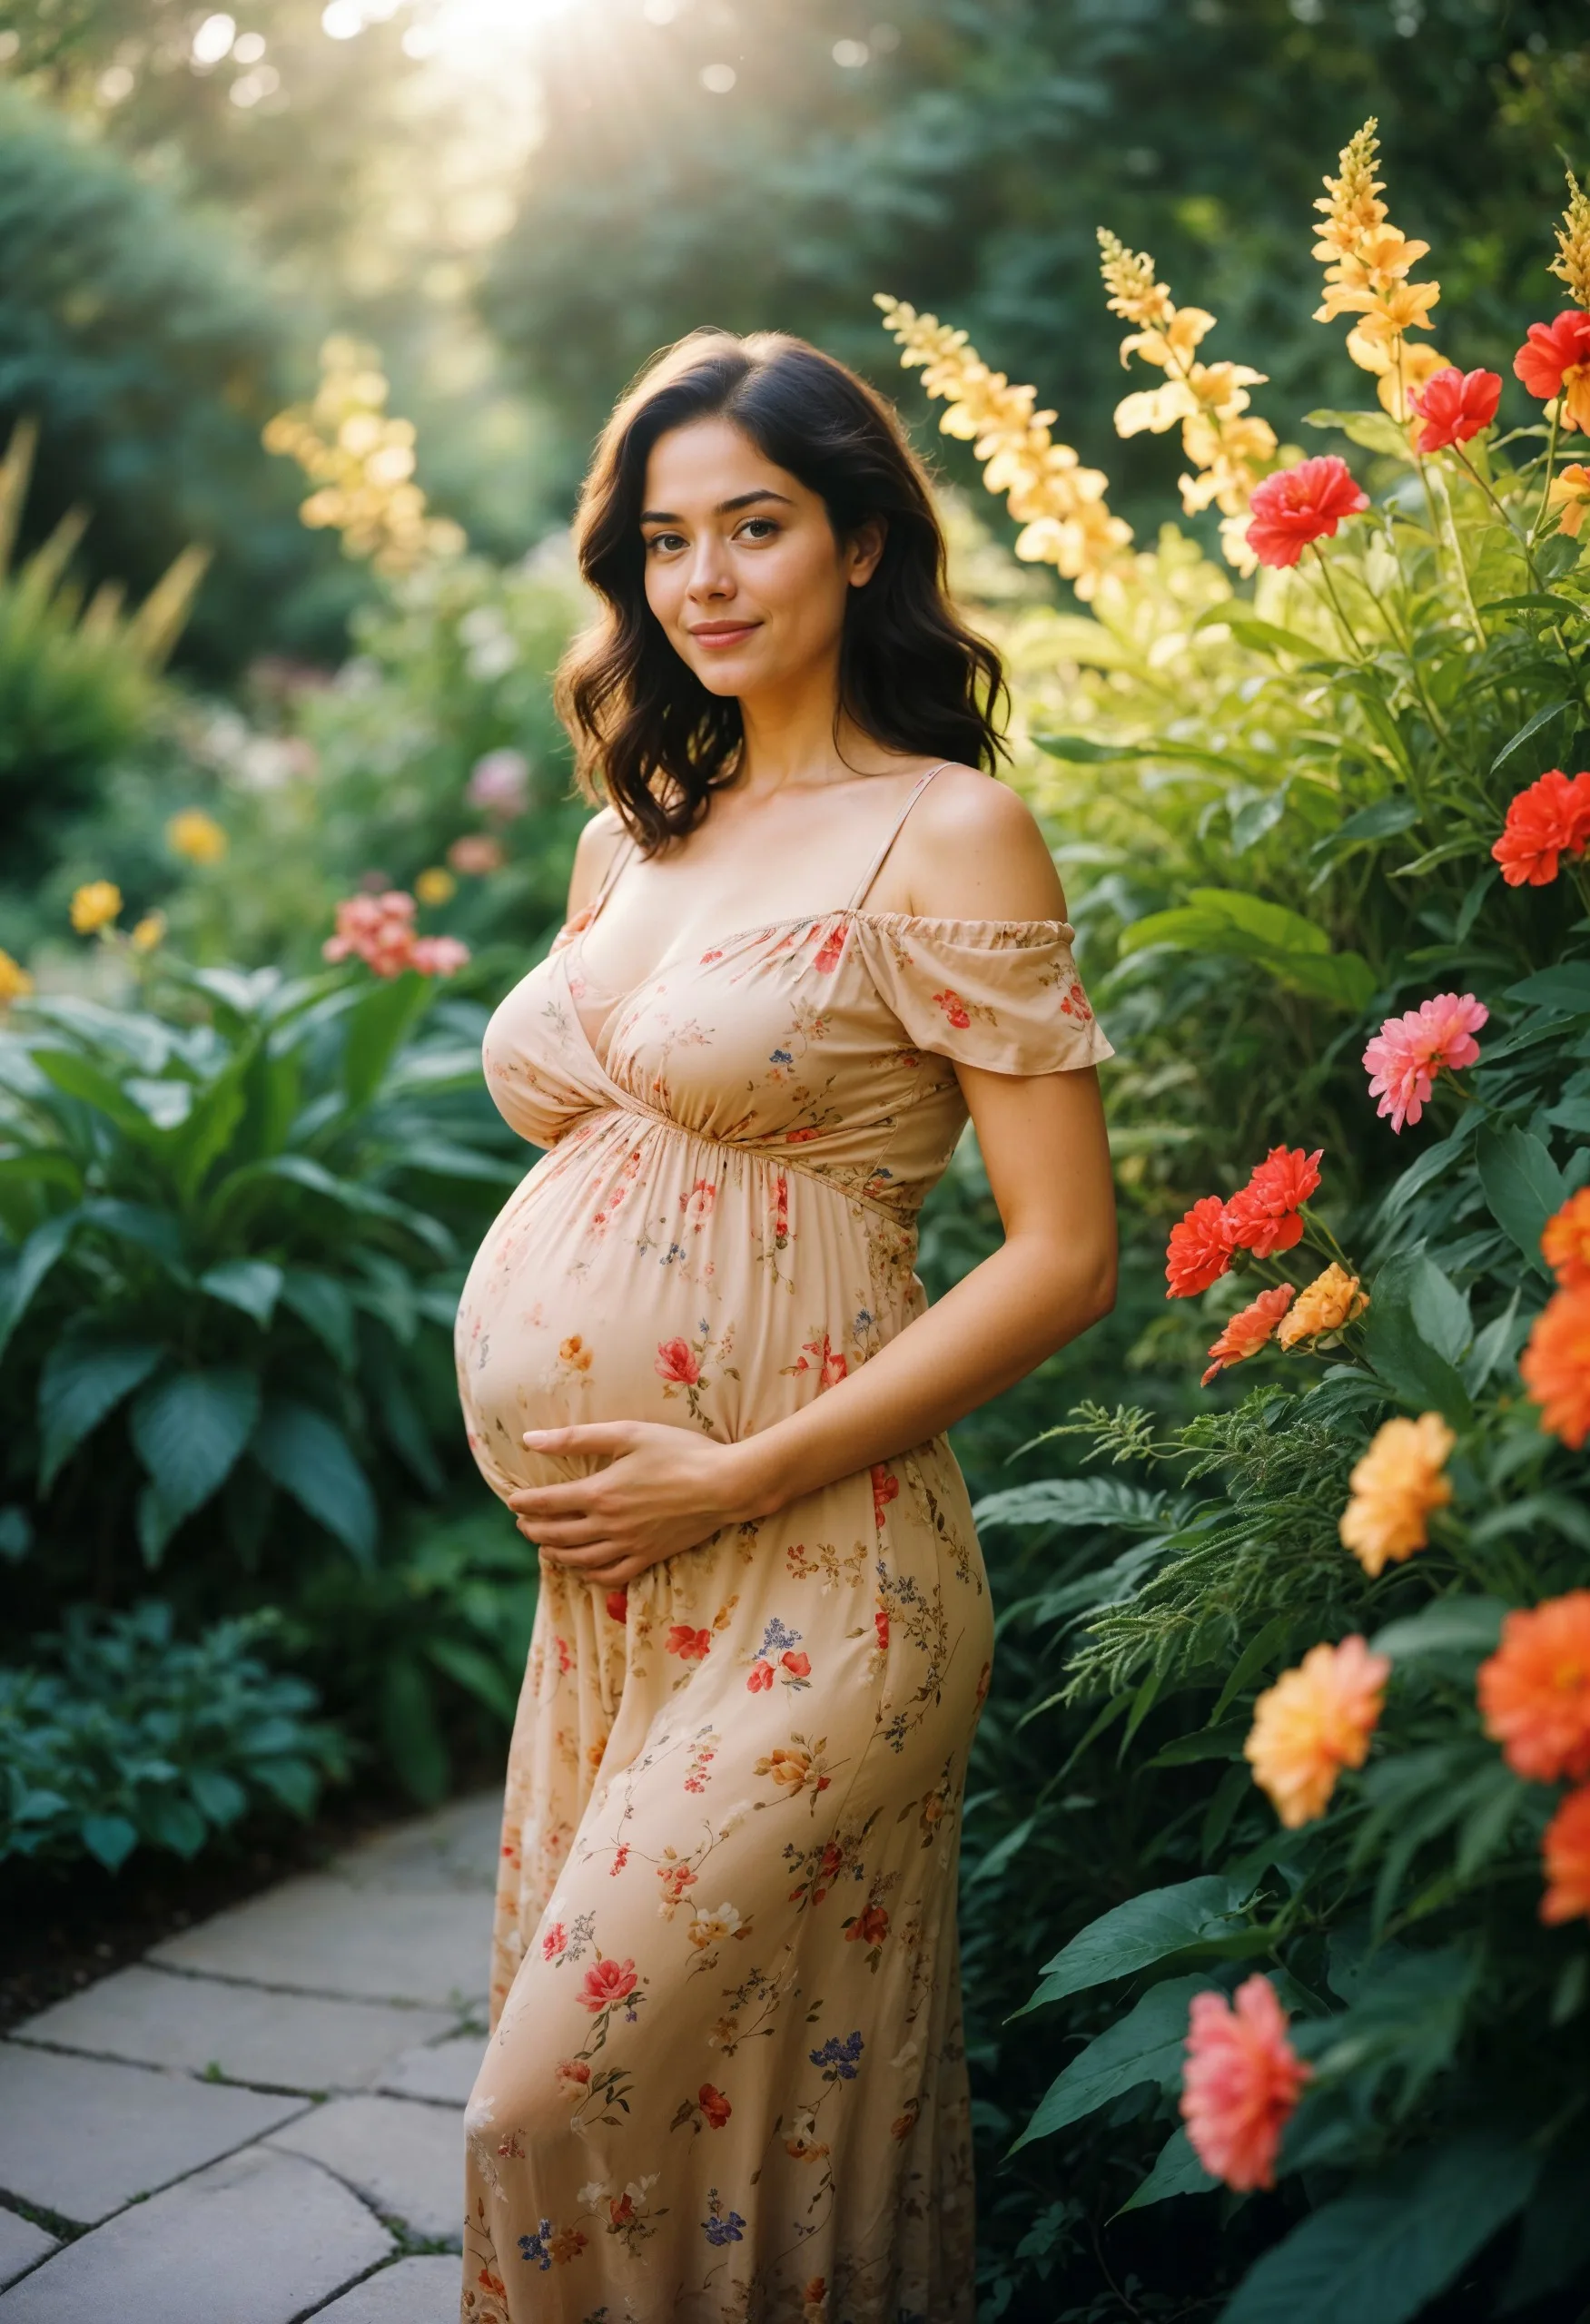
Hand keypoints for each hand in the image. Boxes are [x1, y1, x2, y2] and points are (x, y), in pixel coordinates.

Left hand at [508, 1422, 765, 1586]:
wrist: (724, 1485)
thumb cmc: (678, 1451)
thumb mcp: (626, 1434)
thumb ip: (575, 1438)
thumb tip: (530, 1440)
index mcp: (599, 1493)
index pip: (547, 1504)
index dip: (524, 1503)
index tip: (512, 1500)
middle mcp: (608, 1525)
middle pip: (557, 1535)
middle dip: (533, 1530)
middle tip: (522, 1523)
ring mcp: (629, 1545)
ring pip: (579, 1559)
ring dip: (555, 1554)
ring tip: (544, 1547)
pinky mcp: (650, 1556)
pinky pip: (611, 1575)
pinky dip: (590, 1575)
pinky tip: (583, 1568)